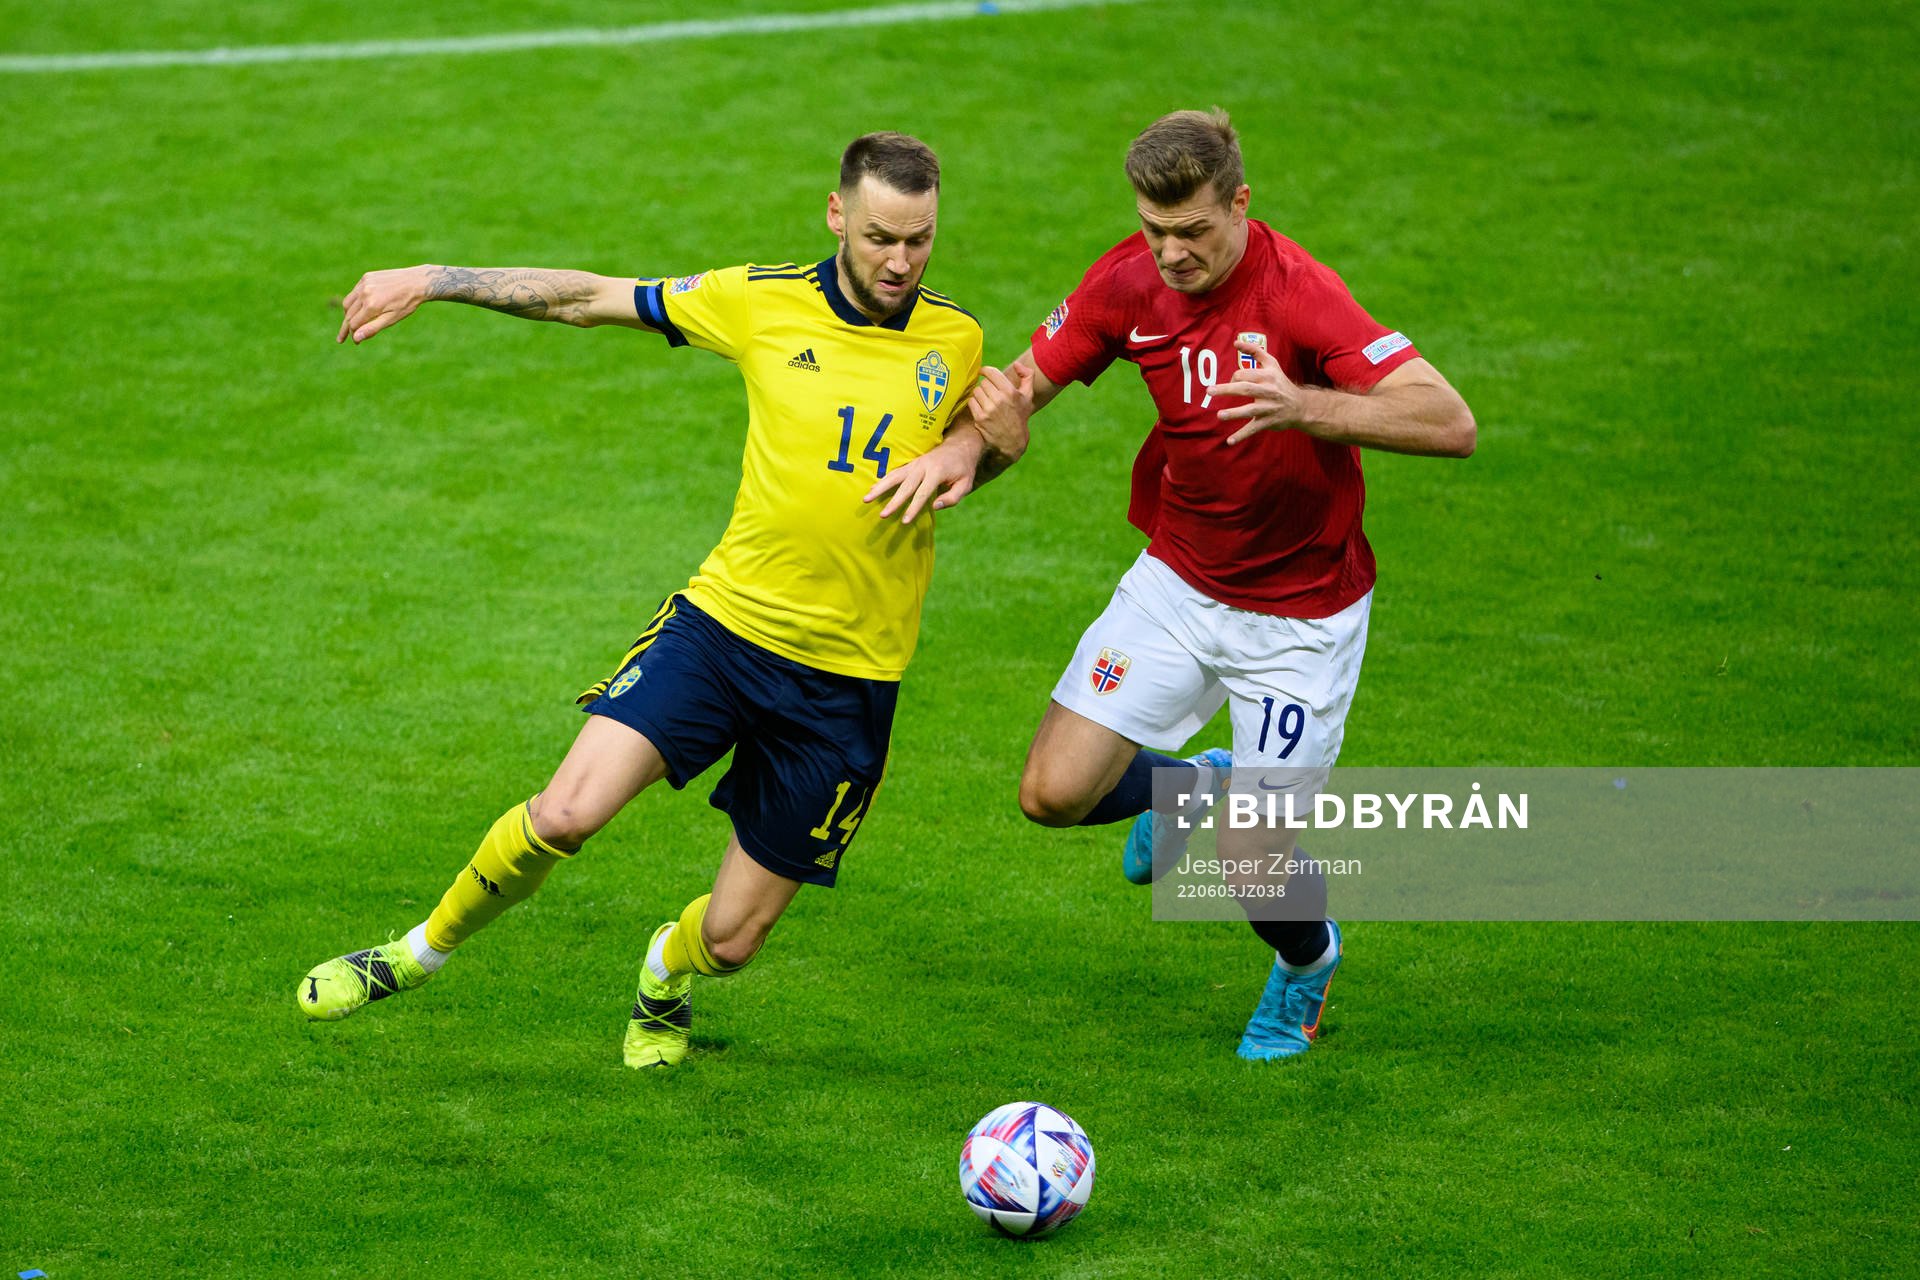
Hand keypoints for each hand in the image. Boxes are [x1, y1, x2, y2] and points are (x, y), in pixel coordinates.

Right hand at [337, 266, 430, 343]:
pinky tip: (359, 308)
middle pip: (348, 314)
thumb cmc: (406, 304)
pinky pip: (354, 292)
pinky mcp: (366, 277)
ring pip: (348, 302)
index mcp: (371, 306)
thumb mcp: (392, 319)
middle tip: (342, 338)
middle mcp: (364, 293)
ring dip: (347, 314)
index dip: (353, 335)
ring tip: (350, 324)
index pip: (354, 324)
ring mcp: (364, 283)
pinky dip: (354, 301)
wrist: (416, 281)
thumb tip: (355, 338)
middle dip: (346, 327)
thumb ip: (372, 328)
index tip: (355, 342)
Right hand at [863, 427, 986, 523]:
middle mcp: (923, 467)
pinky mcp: (910, 464)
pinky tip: (872, 489)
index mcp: (937, 473)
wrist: (960, 445)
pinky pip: (894, 472)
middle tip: (882, 515)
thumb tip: (935, 506)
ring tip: (866, 499)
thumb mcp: (965, 484)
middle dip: (893, 502)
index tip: (905, 521)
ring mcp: (914, 464)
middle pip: (905, 486)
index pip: (923, 494)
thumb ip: (952, 497)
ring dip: (880, 488)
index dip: (913, 508)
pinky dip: (882, 480)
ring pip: (894, 476)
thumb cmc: (963, 468)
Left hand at [965, 363, 1035, 456]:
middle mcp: (999, 400)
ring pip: (976, 391)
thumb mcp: (1028, 396)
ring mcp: (989, 409)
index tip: (983, 371)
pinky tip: (981, 407)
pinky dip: (974, 403)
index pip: (992, 372)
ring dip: (979, 394)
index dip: (985, 370)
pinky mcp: (980, 418)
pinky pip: (971, 402)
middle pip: (983, 383)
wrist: (1013, 441)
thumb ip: (1027, 376)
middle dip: (986, 386)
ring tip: (986, 400)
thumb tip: (1017, 364)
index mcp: (1010, 392)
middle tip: (989, 392)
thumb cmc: (1020, 416)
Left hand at [1209, 339, 1310, 444]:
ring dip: (1234, 413)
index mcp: (1268, 376)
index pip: (1245, 374)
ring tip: (1219, 416)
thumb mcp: (1272, 364)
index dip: (1234, 377)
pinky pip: (1253, 429)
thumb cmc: (1280, 383)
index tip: (1231, 382)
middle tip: (1209, 391)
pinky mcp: (1268, 422)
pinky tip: (1229, 441)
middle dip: (1226, 389)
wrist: (1300, 406)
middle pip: (1245, 389)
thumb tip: (1236, 342)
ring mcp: (1268, 408)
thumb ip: (1255, 351)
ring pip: (1249, 410)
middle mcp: (1269, 391)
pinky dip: (1242, 435)